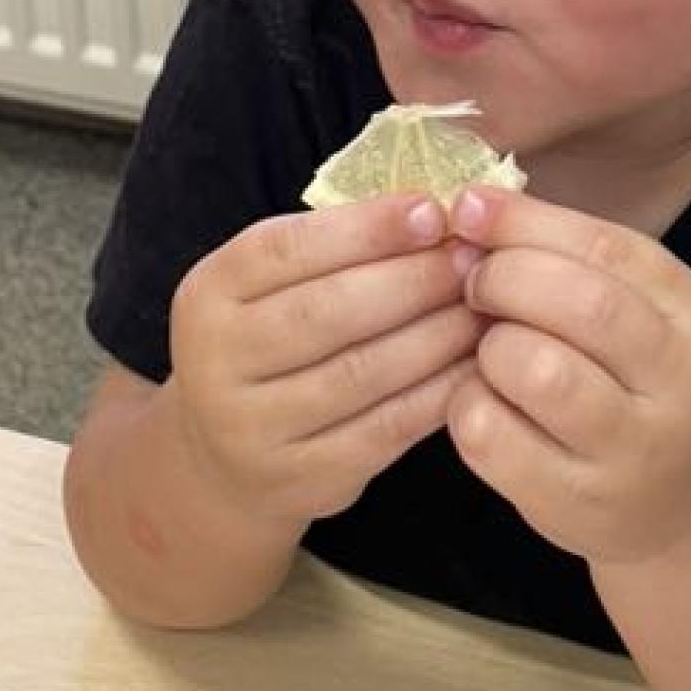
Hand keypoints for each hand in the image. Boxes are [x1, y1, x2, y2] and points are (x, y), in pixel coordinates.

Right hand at [168, 194, 479, 533]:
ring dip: (436, 336)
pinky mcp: (301, 479)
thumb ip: (332, 250)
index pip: (286, 249)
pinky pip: (385, 429)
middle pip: (327, 311)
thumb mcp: (268, 290)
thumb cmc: (267, 347)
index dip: (365, 228)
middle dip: (412, 280)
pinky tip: (475, 367)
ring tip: (483, 310)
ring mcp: (253, 428)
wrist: (222, 461)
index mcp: (207, 294)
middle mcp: (216, 362)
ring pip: (362, 372)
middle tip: (473, 263)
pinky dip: (438, 393)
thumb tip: (433, 212)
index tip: (432, 211)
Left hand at [444, 187, 690, 568]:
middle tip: (474, 284)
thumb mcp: (639, 315)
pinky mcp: (575, 503)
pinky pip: (493, 436)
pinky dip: (468, 405)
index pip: (608, 248)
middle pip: (580, 304)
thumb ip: (572, 260)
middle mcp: (680, 384)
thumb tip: (474, 205)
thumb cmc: (641, 387)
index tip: (472, 208)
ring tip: (488, 350)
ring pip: (535, 369)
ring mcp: (631, 452)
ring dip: (489, 347)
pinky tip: (481, 400)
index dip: (527, 222)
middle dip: (505, 278)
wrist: (685, 507)